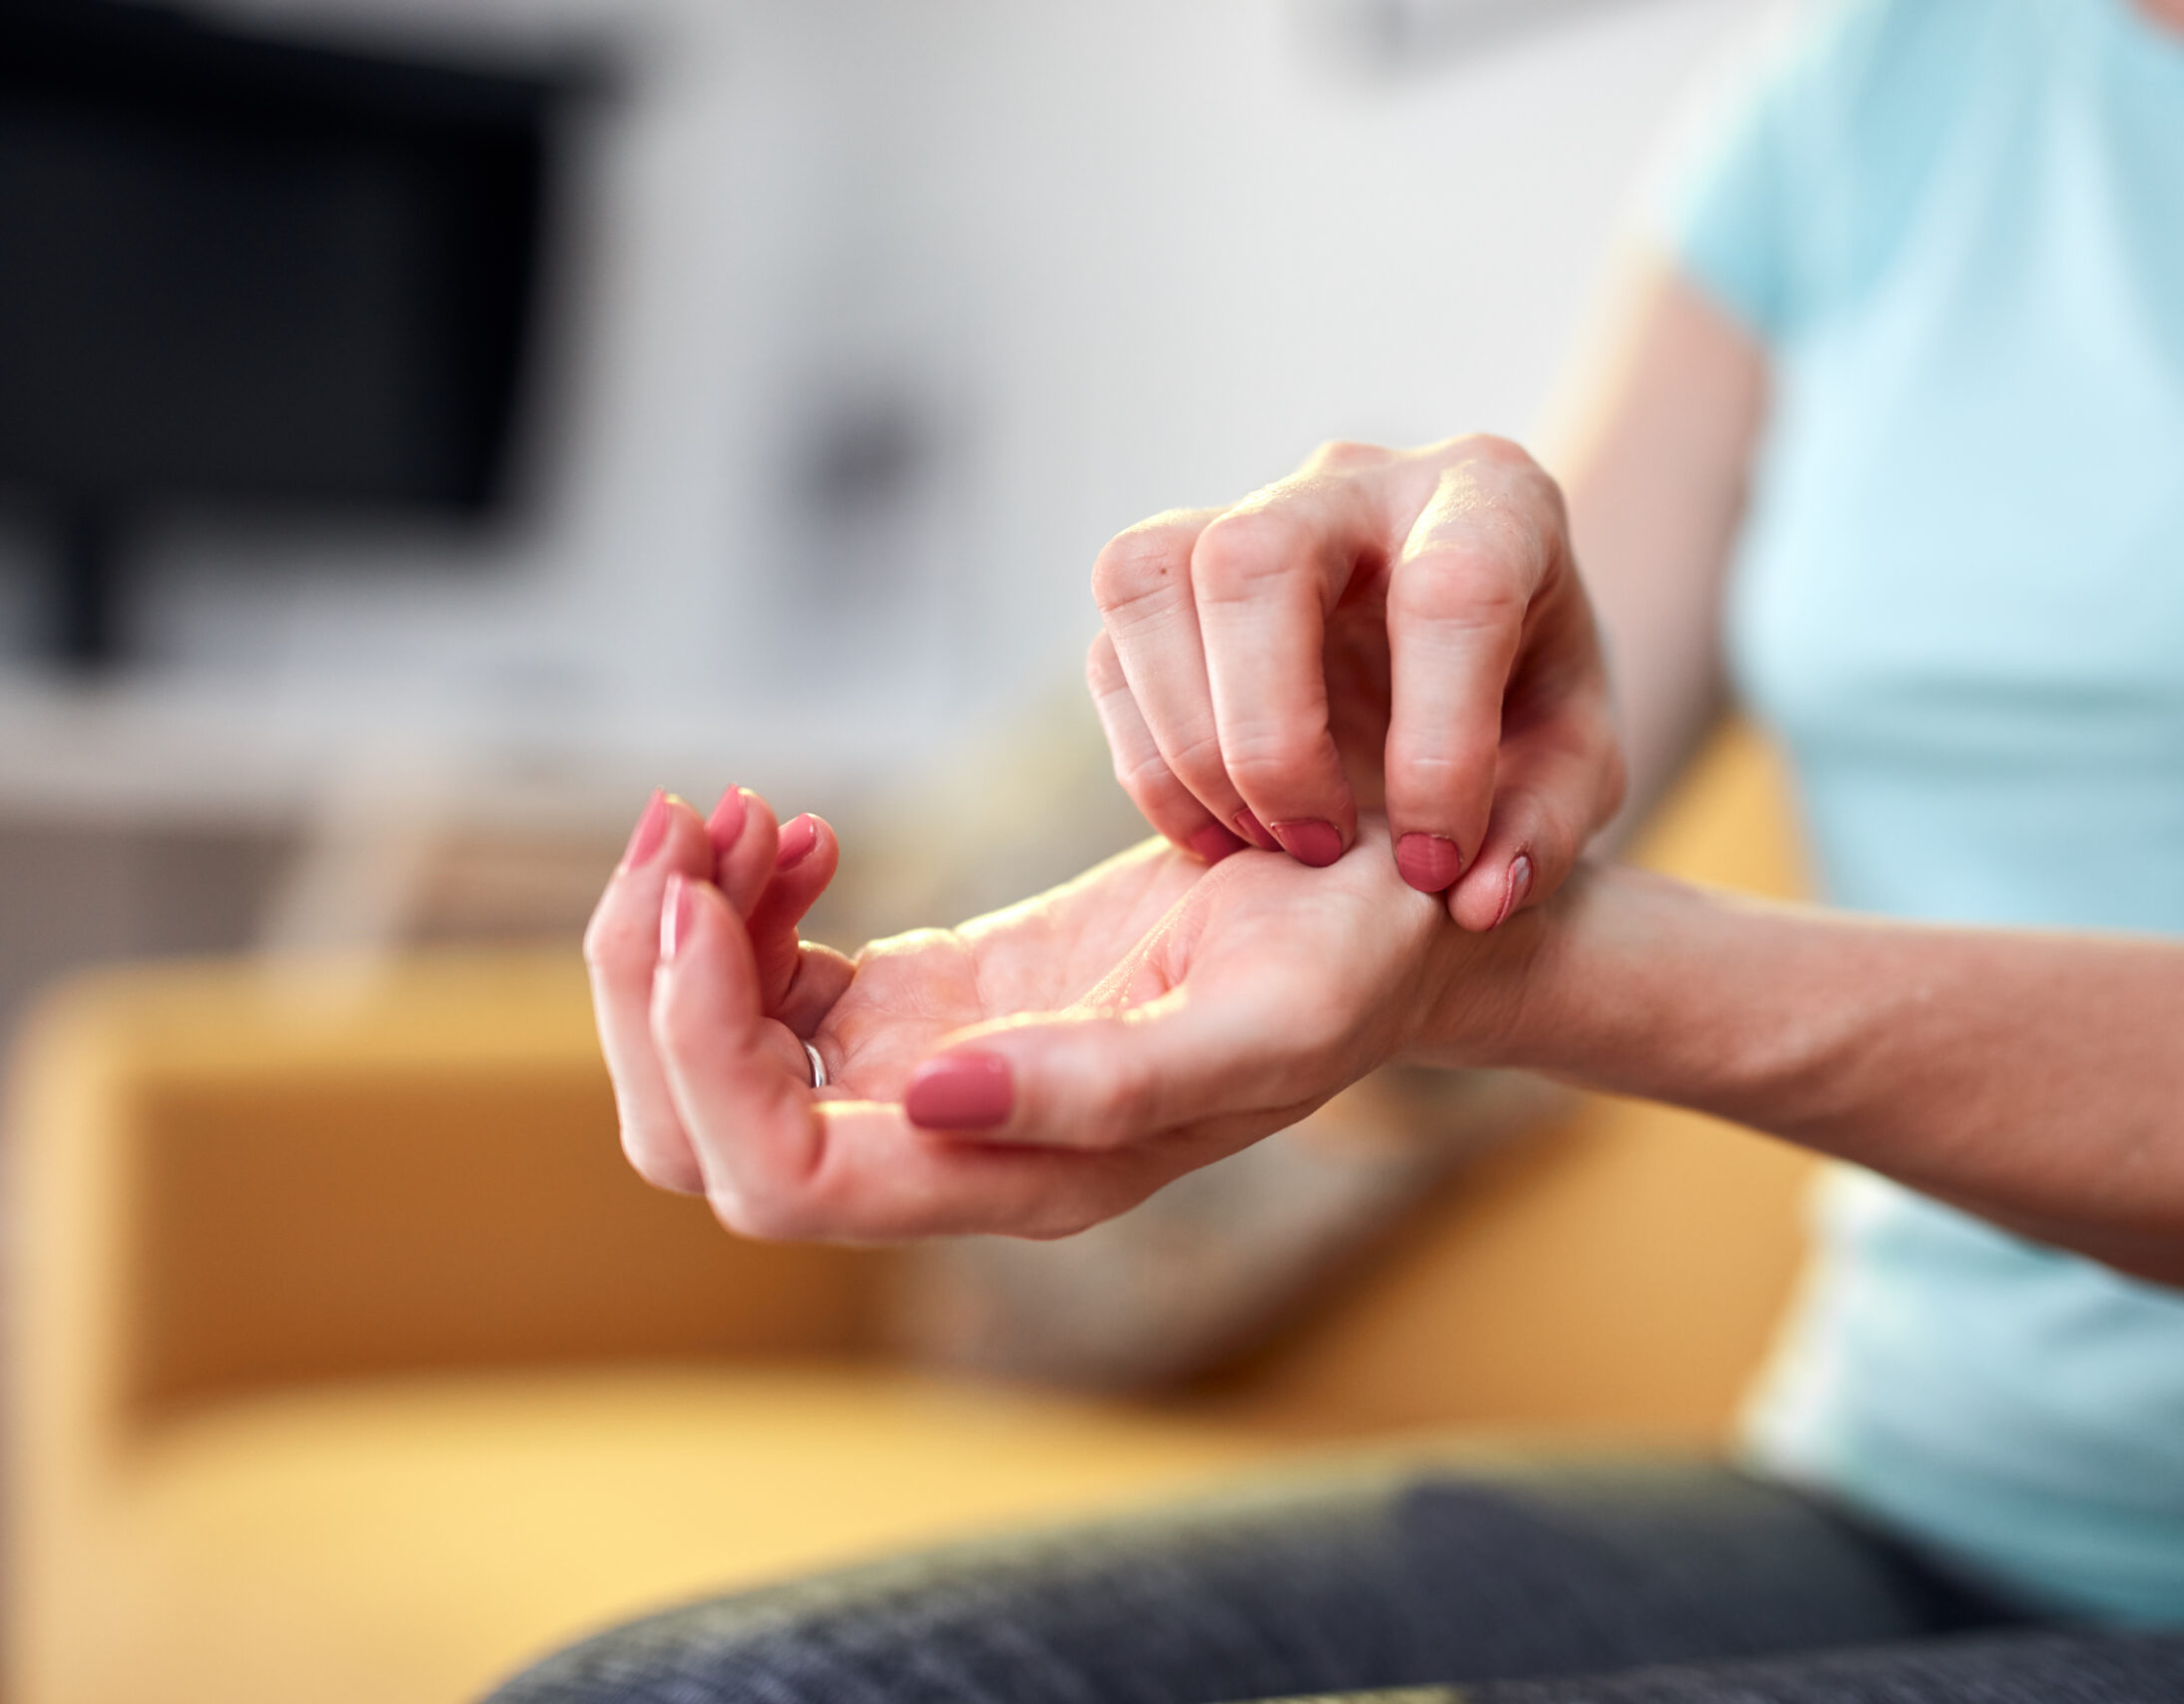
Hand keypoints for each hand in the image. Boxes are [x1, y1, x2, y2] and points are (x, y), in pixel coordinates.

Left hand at [584, 787, 1504, 1241]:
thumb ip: (1103, 1086)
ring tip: (740, 809)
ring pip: (709, 1058)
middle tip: (690, 820)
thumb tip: (919, 1101)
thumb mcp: (1264, 1017)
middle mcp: (947, 1150)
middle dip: (650, 984)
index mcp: (1019, 1178)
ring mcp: (920, 1079)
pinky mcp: (920, 1004)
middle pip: (699, 1135)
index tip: (701, 894)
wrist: (1389, 912)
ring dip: (681, 930)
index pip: (779, 1174)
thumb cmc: (1355, 963)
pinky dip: (742, 901)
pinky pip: (767, 982)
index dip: (701, 1049)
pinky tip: (800, 830)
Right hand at [1087, 434, 1624, 931]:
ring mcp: (1247, 513)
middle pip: (1254, 556)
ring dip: (1187, 740)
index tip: (1435, 865)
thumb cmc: (1529, 704)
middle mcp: (1359, 485)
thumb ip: (1545, 828)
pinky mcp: (1172, 579)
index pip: (1450, 590)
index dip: (1439, 746)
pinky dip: (1149, 763)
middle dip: (1270, 735)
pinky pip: (1113, 647)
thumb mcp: (1577, 768)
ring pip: (1150, 576)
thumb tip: (1477, 896)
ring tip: (1259, 844)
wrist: (1464, 667)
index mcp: (1493, 503)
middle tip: (1315, 849)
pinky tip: (1220, 832)